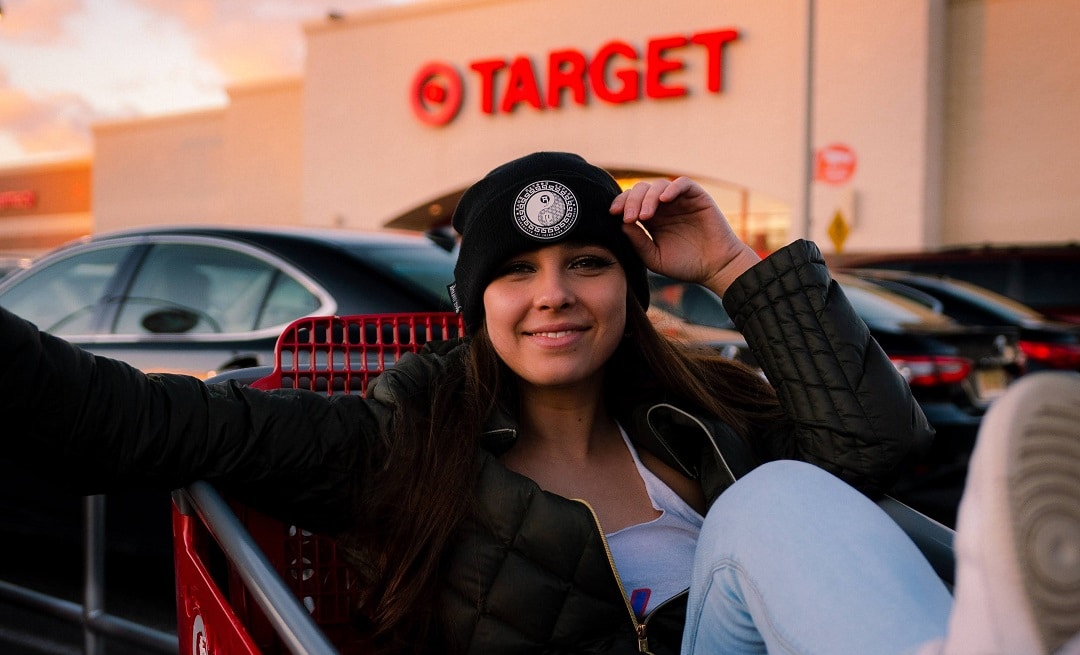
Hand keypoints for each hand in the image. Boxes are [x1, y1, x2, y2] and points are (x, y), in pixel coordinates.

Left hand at [610, 177, 760, 295]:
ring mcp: (680, 200)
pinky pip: (682, 184)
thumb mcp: (654, 257)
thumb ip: (638, 242)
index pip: (631, 202)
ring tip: (644, 216)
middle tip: (628, 217)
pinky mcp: (697, 197)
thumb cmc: (685, 265)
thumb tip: (621, 224)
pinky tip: (663, 200)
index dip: (620, 203)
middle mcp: (664, 207)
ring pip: (658, 186)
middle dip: (631, 201)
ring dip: (648, 197)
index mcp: (651, 219)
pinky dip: (671, 188)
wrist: (716, 268)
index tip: (613, 214)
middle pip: (641, 190)